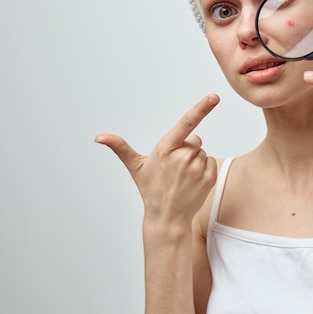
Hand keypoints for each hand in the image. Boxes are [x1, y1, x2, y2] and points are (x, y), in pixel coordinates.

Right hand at [95, 94, 219, 224]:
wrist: (168, 216)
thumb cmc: (151, 189)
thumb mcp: (135, 166)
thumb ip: (119, 147)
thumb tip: (99, 137)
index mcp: (166, 148)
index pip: (186, 123)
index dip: (201, 108)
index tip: (214, 97)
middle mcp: (183, 156)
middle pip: (194, 139)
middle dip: (186, 148)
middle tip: (174, 167)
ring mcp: (197, 168)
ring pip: (201, 151)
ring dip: (194, 160)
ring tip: (182, 176)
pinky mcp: (209, 177)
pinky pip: (210, 161)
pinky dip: (203, 169)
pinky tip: (192, 181)